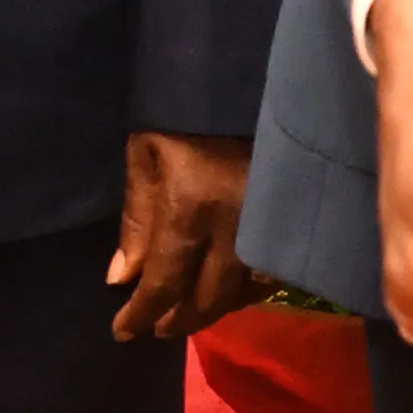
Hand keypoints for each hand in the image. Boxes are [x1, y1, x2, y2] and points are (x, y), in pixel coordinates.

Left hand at [110, 130, 268, 340]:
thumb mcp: (144, 156)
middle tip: (159, 328)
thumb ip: (136, 219)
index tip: (123, 330)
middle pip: (208, 298)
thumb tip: (122, 277)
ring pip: (243, 292)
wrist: (240, 82)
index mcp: (192, 208)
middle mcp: (234, 227)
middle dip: (179, 320)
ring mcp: (268, 227)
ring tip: (190, 313)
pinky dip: (248, 292)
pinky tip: (232, 292)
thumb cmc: (181, 117)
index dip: (142, 313)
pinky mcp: (289, 221)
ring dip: (214, 310)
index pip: (165, 282)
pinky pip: (272, 275)